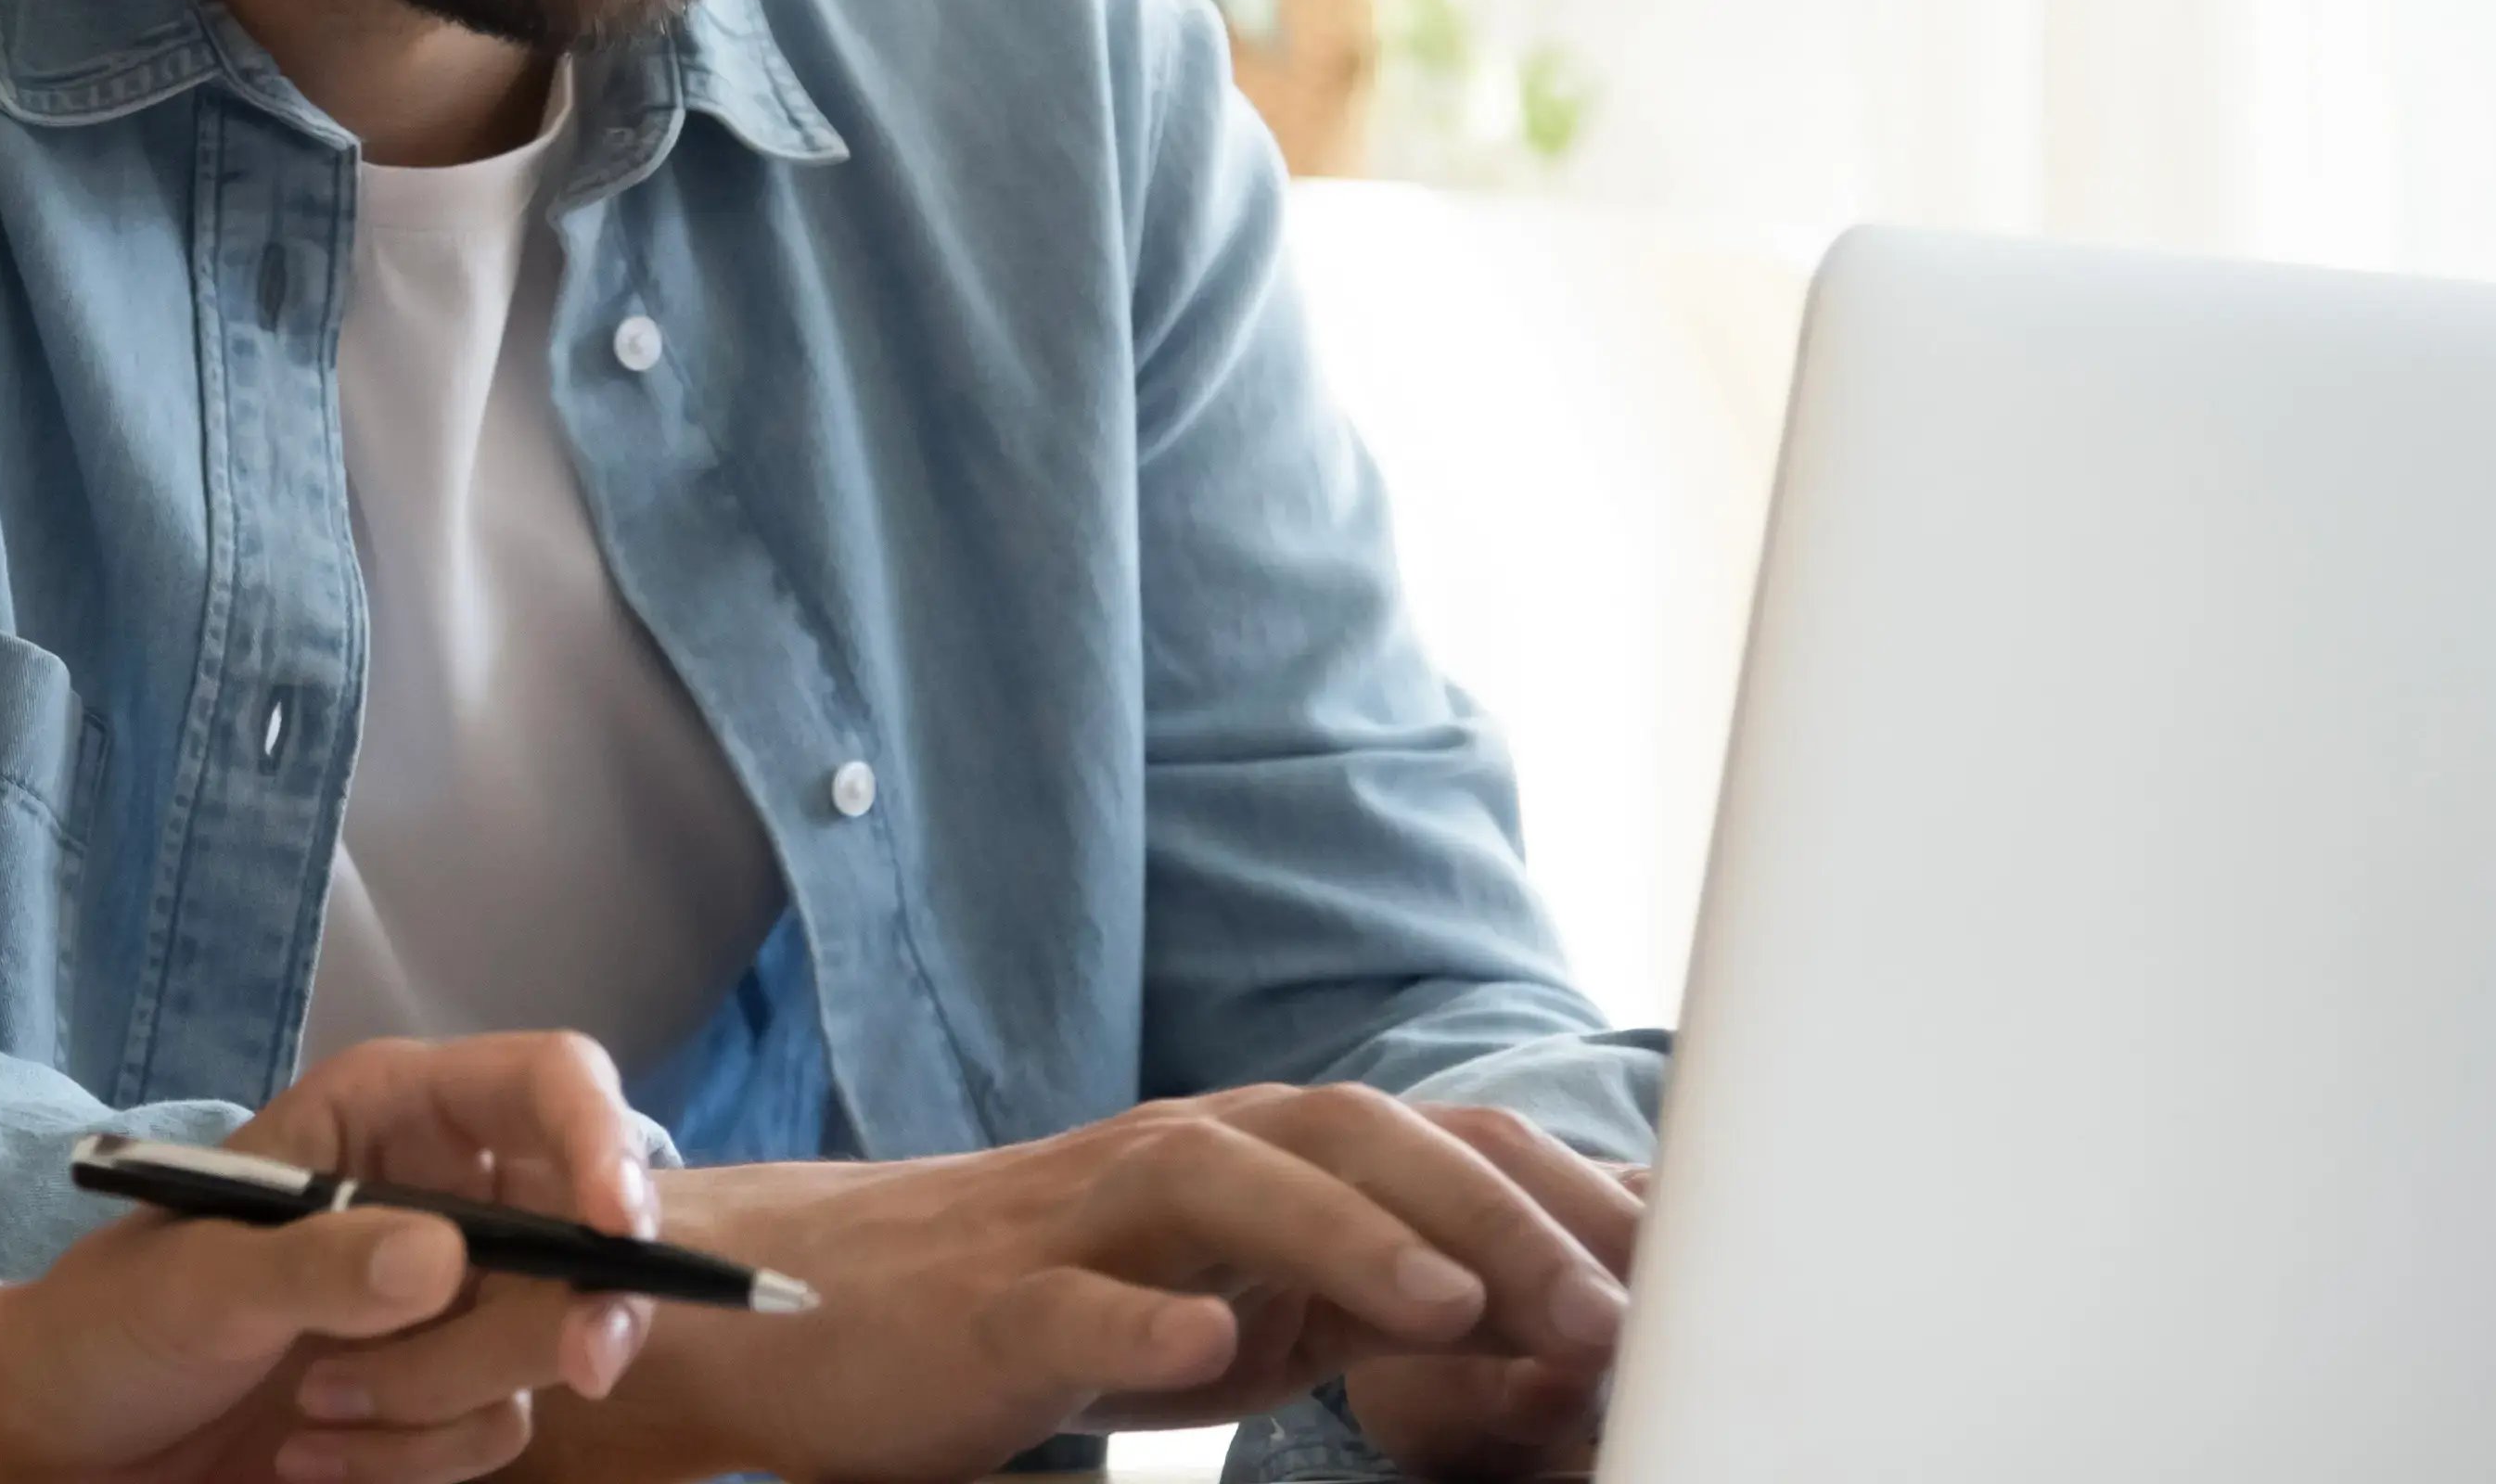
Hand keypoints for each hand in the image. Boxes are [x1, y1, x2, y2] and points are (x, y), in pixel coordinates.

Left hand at [0, 1033, 667, 1483]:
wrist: (62, 1437)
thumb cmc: (110, 1324)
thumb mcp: (201, 1284)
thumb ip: (319, 1266)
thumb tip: (445, 1258)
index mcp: (389, 1114)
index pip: (547, 1086)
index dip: (603, 1142)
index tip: (618, 1229)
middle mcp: (438, 1192)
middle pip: (584, 1231)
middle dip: (560, 1312)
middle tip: (572, 1367)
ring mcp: (448, 1297)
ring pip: (542, 1345)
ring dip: (436, 1399)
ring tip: (311, 1407)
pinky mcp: (442, 1390)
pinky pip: (496, 1427)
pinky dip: (415, 1456)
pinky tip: (312, 1451)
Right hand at [528, 1088, 1637, 1483]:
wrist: (804, 1311)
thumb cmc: (1035, 1313)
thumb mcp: (1228, 1308)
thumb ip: (1359, 1303)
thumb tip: (1543, 1334)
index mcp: (1249, 1161)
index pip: (1432, 1147)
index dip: (1564, 1198)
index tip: (1691, 1276)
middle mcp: (1175, 1161)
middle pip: (1353, 1136)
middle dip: (1496, 1214)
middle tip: (1613, 1309)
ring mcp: (1076, 1224)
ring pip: (1226, 1187)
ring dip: (1356, 1240)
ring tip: (1465, 1310)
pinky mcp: (985, 1307)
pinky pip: (1068, 1303)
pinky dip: (1144, 1324)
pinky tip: (1212, 1358)